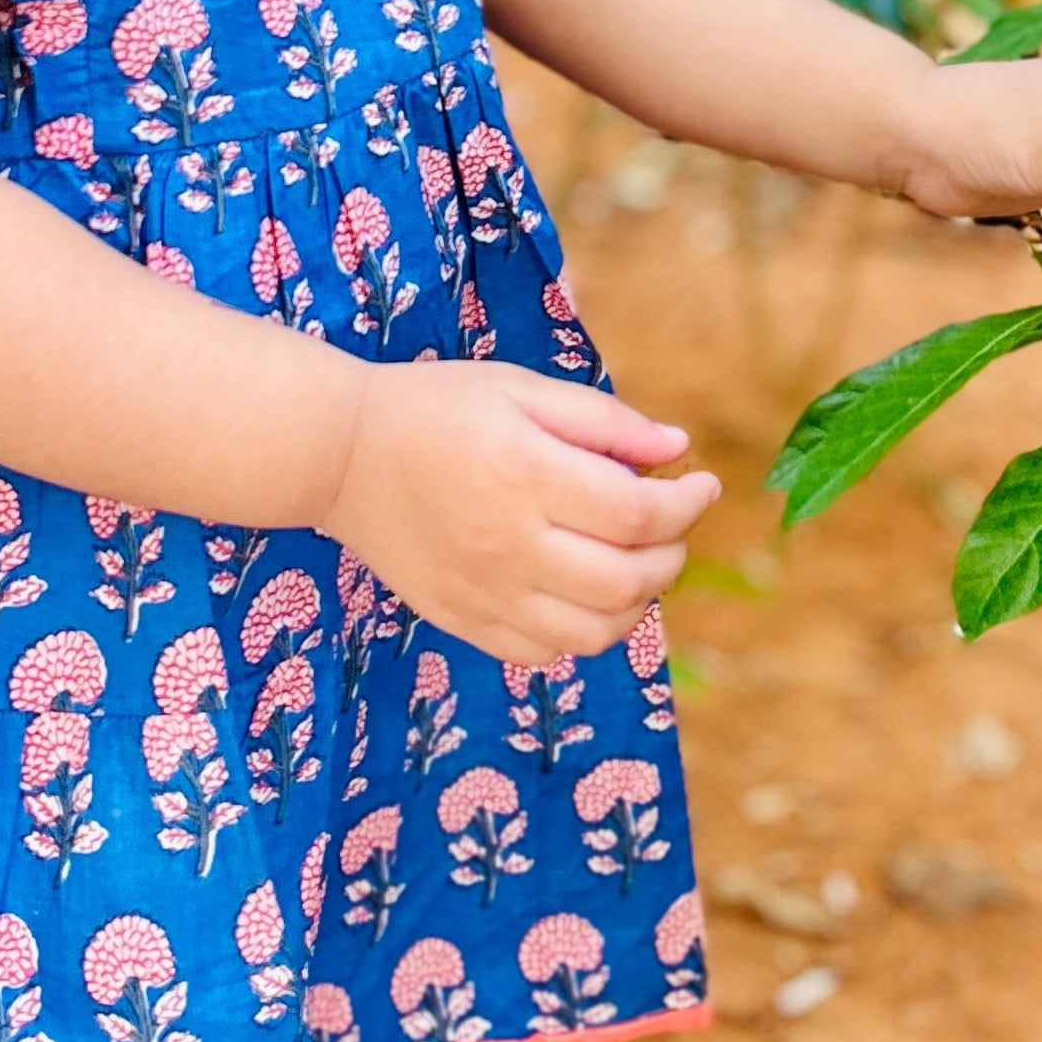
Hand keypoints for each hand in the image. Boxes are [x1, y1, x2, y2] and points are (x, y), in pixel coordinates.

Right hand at [316, 362, 718, 665]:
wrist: (339, 453)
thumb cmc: (435, 407)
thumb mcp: (519, 388)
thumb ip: (603, 420)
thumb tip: (677, 449)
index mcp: (525, 473)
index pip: (637, 513)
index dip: (687, 504)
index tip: (702, 484)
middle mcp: (508, 542)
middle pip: (625, 580)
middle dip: (671, 556)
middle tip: (672, 526)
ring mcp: (484, 591)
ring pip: (593, 632)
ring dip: (636, 603)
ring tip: (636, 564)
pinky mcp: (462, 619)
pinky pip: (544, 653)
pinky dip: (582, 633)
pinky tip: (583, 592)